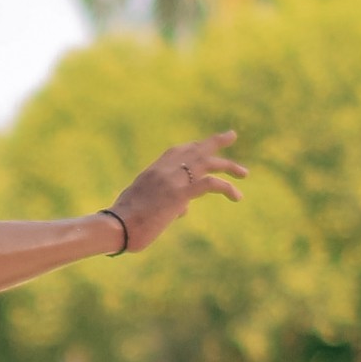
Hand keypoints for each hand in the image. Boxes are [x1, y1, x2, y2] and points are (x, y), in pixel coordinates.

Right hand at [107, 133, 245, 255]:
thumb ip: (166, 203)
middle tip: (231, 135)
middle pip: (195, 149)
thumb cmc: (125, 222)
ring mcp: (173, 179)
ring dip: (229, 166)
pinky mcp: (180, 193)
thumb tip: (184, 210)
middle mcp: (165, 169)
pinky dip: (226, 188)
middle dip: (215, 142)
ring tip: (244, 173)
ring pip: (208, 163)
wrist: (116, 226)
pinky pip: (210, 184)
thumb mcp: (145, 207)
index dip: (195, 147)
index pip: (178, 151)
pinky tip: (236, 195)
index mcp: (154, 170)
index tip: (206, 146)